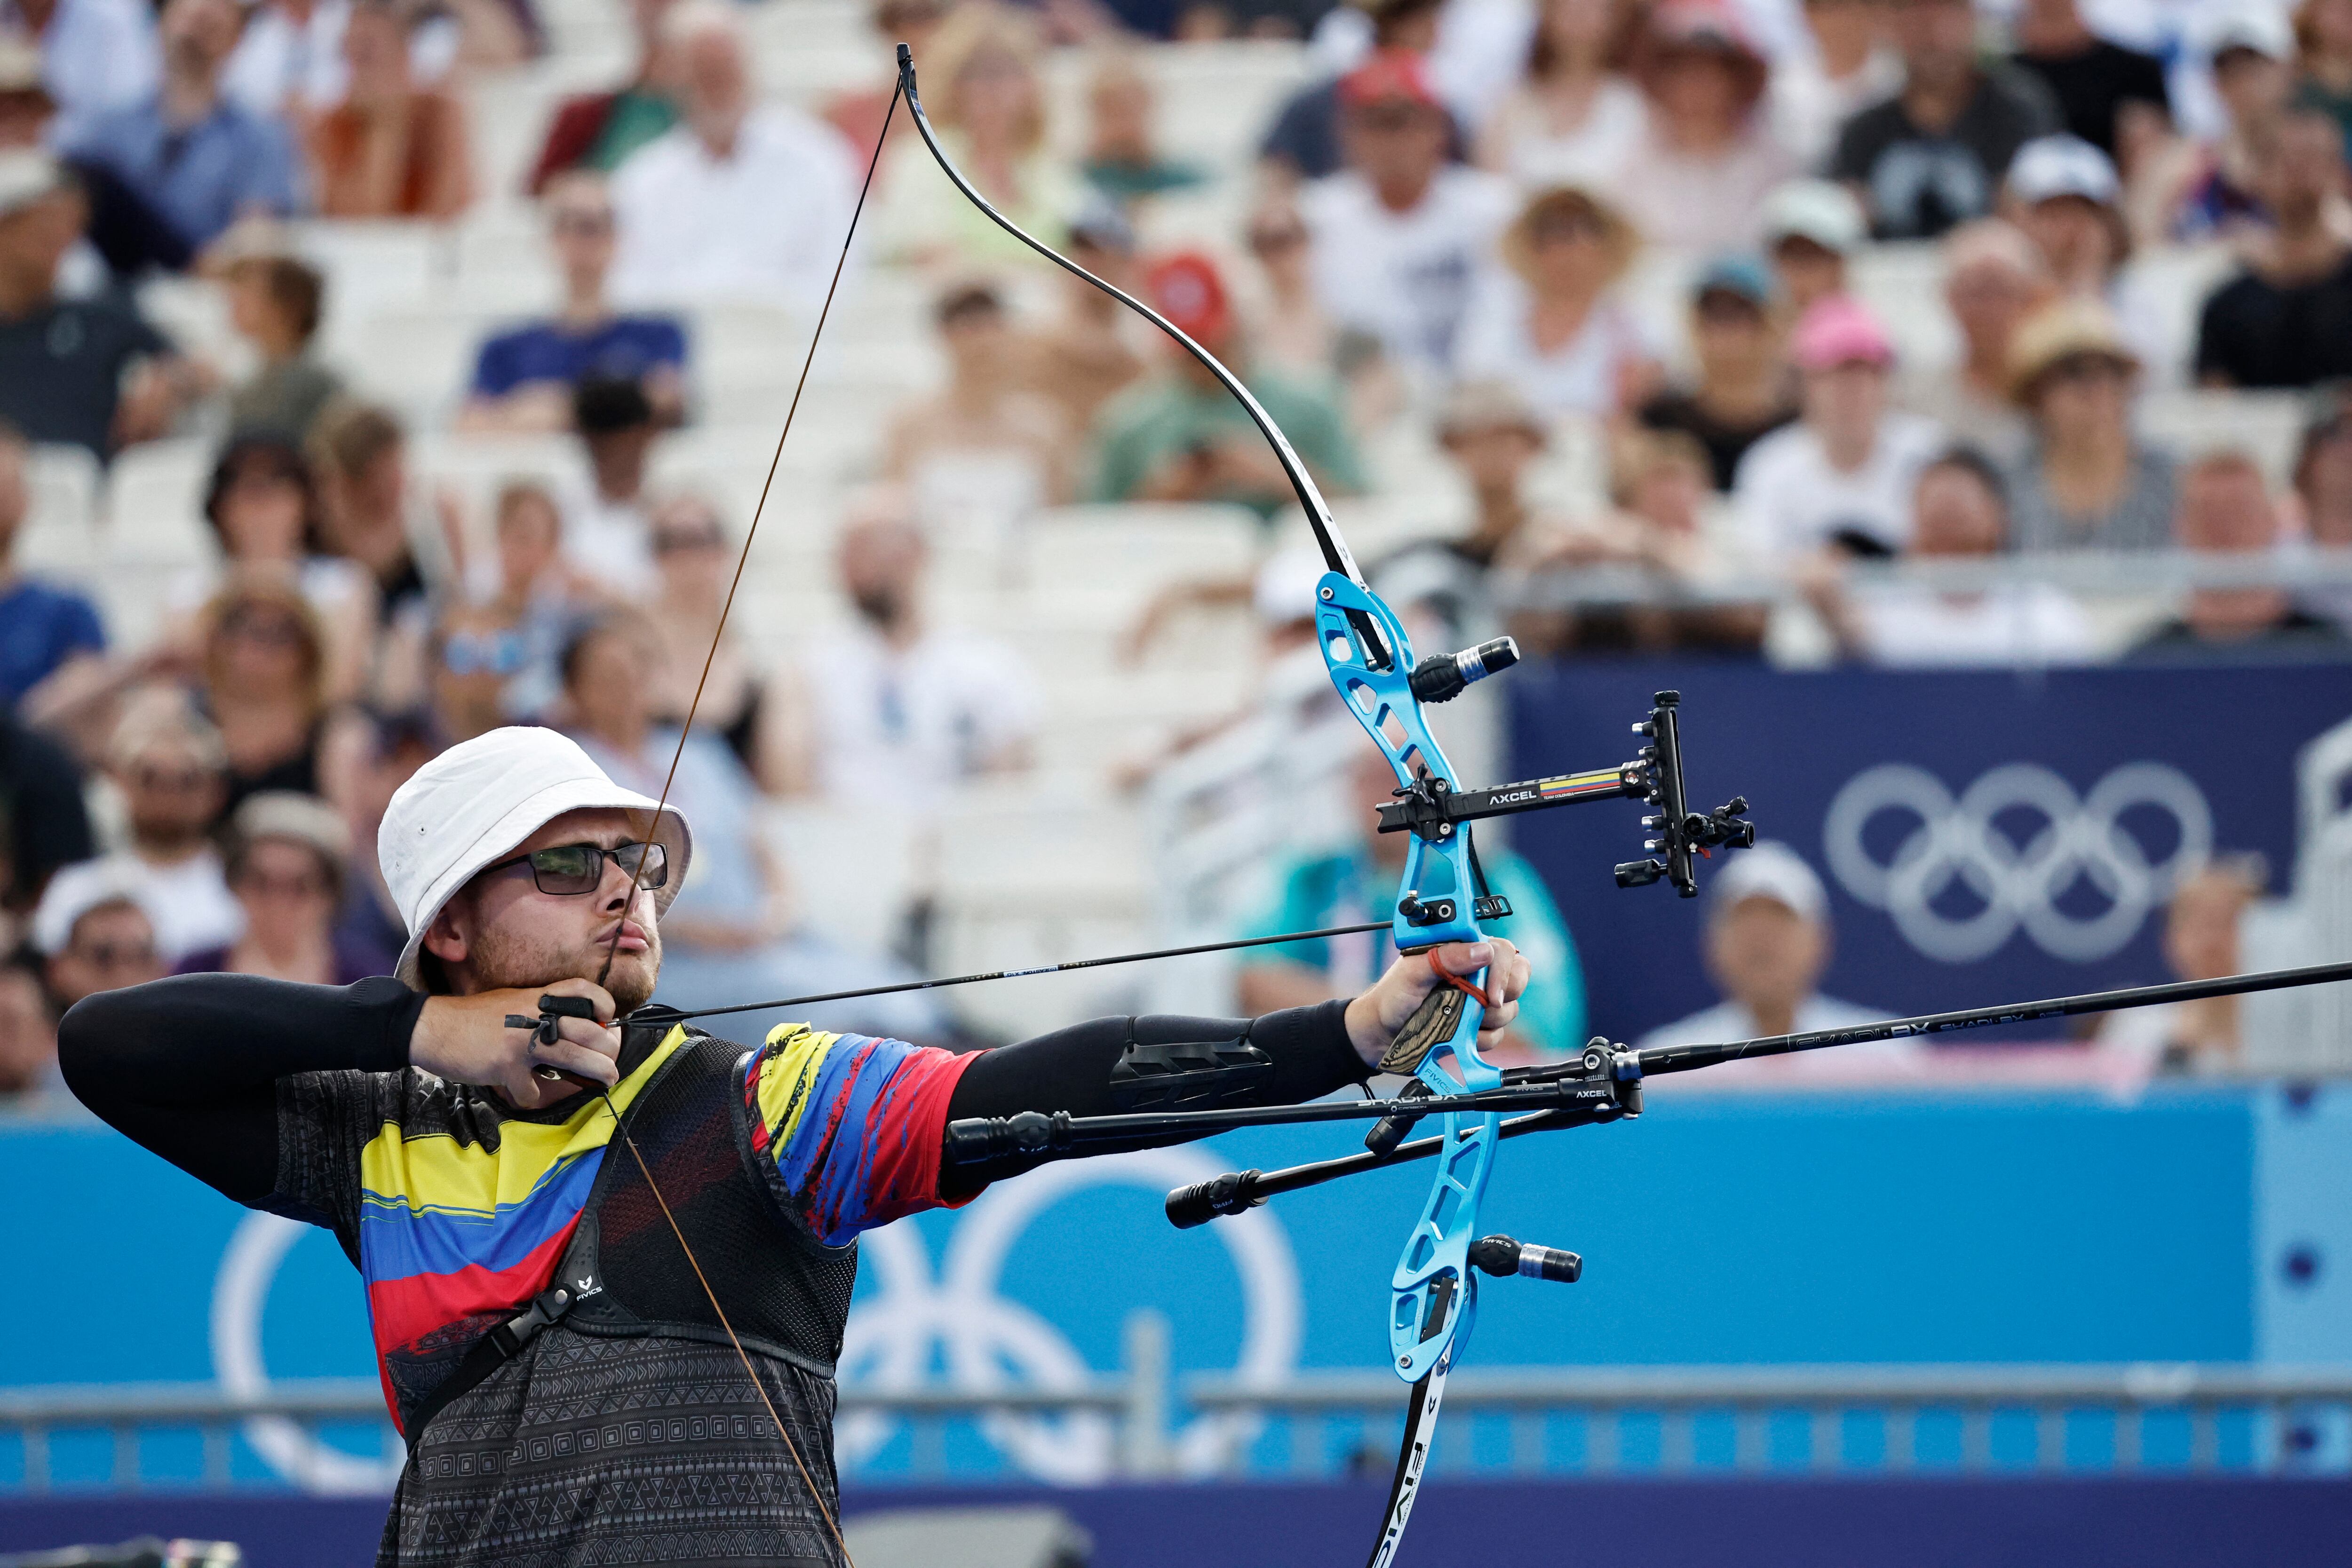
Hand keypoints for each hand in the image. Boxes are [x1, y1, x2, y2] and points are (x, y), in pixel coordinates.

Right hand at [410, 978, 621, 1107]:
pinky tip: (524, 1092)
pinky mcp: (506, 1067)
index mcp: (536, 998)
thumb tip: (567, 1027)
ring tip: (608, 1079)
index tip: (606, 1018)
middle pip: (589, 1030)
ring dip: (598, 1071)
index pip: (582, 990)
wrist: (432, 1028)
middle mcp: (535, 1016)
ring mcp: (522, 1042)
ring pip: (575, 1057)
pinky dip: (531, 1095)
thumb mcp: (510, 1002)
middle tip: (610, 1059)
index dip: (602, 1003)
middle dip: (608, 1047)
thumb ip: (537, 1011)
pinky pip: (532, 1090)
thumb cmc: (472, 1018)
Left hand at [1343, 938, 1530, 1069]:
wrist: (1382, 1034)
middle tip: (1482, 1006)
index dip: (1503, 970)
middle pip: (1517, 977)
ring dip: (1485, 1020)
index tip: (1490, 993)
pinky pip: (1496, 1035)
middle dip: (1502, 995)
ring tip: (1455, 1019)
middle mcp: (1477, 974)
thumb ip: (1445, 957)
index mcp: (1463, 952)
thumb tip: (1482, 951)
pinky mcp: (1479, 1028)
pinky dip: (1478, 1039)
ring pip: (1509, 1009)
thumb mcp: (1412, 972)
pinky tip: (1456, 1035)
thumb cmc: (1393, 996)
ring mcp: (1480, 1002)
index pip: (1502, 951)